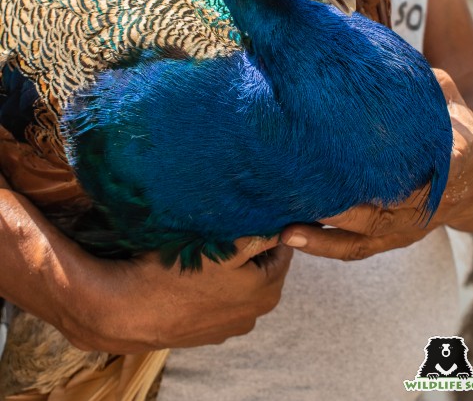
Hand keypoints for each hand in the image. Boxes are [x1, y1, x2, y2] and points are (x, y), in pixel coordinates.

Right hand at [0, 180, 291, 352]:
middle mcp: (254, 313)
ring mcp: (230, 325)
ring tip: (210, 239)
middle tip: (230, 216)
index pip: (281, 245)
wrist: (125, 311)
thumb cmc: (174, 269)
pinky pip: (221, 297)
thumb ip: (257, 234)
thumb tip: (284, 217)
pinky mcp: (207, 331)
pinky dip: (215, 282)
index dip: (269, 223)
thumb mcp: (221, 246)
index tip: (254, 204)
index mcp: (266, 291)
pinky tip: (195, 268)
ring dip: (233, 262)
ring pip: (242, 280)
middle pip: (263, 264)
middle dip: (251, 240)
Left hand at [280, 69, 472, 260]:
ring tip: (286, 230)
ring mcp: (407, 226)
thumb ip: (426, 85)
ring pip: (364, 237)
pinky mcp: (389, 238)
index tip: (386, 159)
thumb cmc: (453, 131)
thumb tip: (387, 60)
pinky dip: (323, 246)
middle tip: (306, 194)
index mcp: (452, 164)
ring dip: (324, 238)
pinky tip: (289, 236)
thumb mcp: (449, 101)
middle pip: (386, 211)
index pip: (438, 167)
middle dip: (345, 207)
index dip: (412, 167)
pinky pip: (356, 248)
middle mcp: (427, 203)